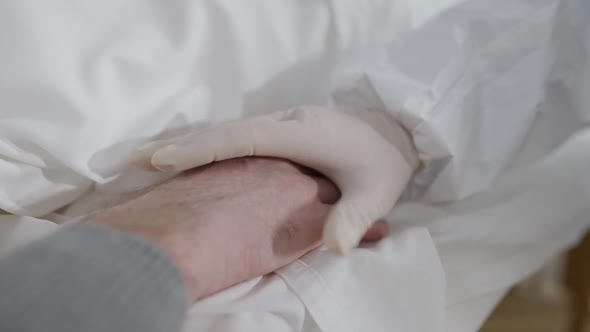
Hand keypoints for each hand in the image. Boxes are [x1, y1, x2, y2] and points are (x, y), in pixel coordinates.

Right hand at [132, 106, 418, 253]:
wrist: (392, 132)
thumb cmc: (381, 165)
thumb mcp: (376, 194)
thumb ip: (354, 219)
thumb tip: (336, 249)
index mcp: (301, 136)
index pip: (243, 139)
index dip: (203, 148)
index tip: (164, 158)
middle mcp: (285, 122)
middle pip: (224, 132)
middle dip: (182, 146)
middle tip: (137, 161)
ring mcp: (281, 123)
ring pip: (226, 131)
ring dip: (189, 144)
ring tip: (148, 161)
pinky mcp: (279, 129)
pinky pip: (235, 135)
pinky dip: (207, 144)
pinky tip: (187, 158)